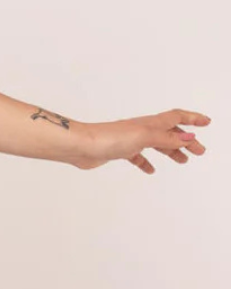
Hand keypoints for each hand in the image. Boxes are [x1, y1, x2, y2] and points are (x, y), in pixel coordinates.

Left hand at [74, 109, 211, 173]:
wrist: (81, 146)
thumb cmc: (110, 137)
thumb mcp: (144, 137)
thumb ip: (167, 137)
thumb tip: (189, 136)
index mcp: (150, 123)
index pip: (176, 117)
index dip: (192, 119)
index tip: (207, 122)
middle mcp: (142, 129)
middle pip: (170, 133)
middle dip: (186, 141)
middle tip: (200, 152)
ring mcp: (130, 140)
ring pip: (156, 145)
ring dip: (171, 151)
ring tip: (182, 161)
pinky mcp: (119, 151)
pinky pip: (137, 156)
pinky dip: (146, 162)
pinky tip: (150, 170)